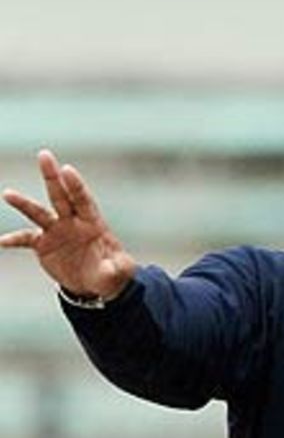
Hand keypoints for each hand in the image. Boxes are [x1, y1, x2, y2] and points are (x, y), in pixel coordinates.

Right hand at [1, 149, 134, 298]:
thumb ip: (117, 269)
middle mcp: (71, 221)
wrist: (93, 282)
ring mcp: (56, 230)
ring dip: (23, 204)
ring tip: (8, 194)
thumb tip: (116, 269)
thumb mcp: (118, 273)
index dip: (76, 186)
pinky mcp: (43, 243)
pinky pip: (25, 239)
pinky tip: (2, 242)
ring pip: (38, 213)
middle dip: (52, 177)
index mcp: (92, 223)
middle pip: (60, 196)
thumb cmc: (111, 272)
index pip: (84, 200)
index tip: (68, 170)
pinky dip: (14, 240)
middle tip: (44, 155)